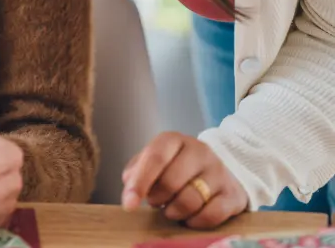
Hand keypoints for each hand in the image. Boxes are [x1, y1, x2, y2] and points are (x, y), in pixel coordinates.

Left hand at [121, 132, 248, 228]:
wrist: (222, 168)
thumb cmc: (180, 166)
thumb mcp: (157, 160)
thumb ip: (139, 168)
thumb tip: (129, 183)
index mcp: (174, 140)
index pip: (155, 158)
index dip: (140, 182)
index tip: (129, 203)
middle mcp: (199, 150)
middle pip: (171, 182)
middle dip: (157, 199)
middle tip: (155, 202)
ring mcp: (219, 171)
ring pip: (190, 200)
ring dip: (174, 212)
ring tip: (170, 210)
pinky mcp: (233, 193)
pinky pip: (211, 215)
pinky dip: (195, 222)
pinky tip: (189, 219)